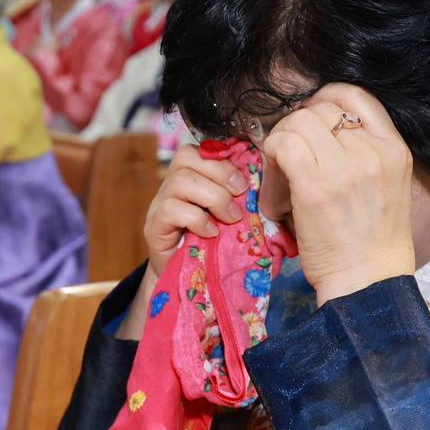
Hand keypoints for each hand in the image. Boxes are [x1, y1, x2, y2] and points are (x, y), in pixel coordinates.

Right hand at [117, 142, 246, 339]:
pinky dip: (198, 219)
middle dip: (220, 174)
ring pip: (181, 180)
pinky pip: (172, 209)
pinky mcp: (153, 225)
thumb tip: (276, 186)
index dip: (224, 159)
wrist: (187, 281)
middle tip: (240, 195)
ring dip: (213, 197)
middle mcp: (172, 184)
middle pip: (188, 156)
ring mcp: (160, 203)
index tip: (245, 181)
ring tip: (229, 218)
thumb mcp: (233, 217)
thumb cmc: (215, 246)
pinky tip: (211, 233)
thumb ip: (245, 199)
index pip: (201, 148)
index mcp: (193, 176)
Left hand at [259, 84, 414, 305]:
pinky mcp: (316, 187)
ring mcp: (346, 168)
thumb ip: (363, 155)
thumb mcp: (385, 186)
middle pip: (320, 109)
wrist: (369, 282)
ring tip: (281, 177)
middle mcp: (374, 152)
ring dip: (280, 143)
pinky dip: (270, 157)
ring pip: (297, 122)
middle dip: (296, 129)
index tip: (309, 120)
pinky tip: (275, 186)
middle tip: (289, 161)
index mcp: (394, 149)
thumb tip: (319, 132)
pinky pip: (282, 145)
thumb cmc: (370, 243)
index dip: (324, 98)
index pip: (356, 95)